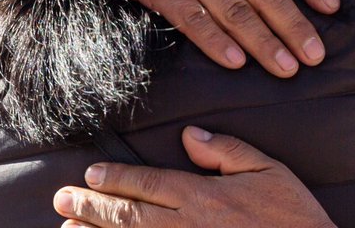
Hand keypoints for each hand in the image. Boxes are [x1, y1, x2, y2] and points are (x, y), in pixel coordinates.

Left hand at [54, 127, 335, 227]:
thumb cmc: (294, 218)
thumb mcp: (269, 171)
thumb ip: (226, 151)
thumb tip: (189, 137)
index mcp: (204, 198)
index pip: (149, 184)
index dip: (115, 180)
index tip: (90, 176)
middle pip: (129, 216)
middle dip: (90, 209)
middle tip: (60, 201)